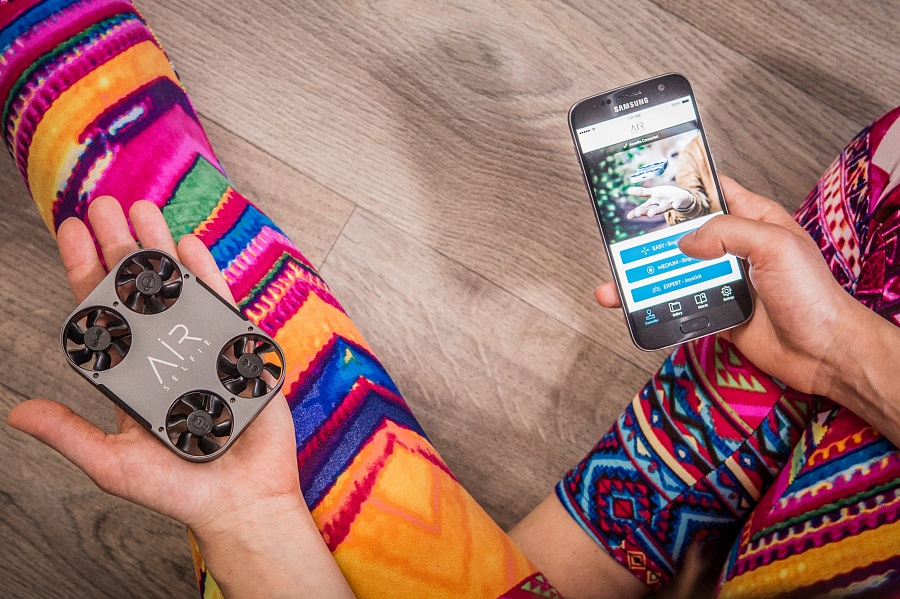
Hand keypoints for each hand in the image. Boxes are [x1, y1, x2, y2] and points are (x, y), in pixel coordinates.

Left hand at [7, 197, 353, 597]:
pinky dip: (205, 272)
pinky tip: (188, 244)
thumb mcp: (113, 463)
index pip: (101, 311)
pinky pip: (220, 303)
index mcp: (129, 372)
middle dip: (118, 243)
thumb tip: (18, 412)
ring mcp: (201, 346)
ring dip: (158, 245)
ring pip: (176, 286)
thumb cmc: (178, 488)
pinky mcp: (238, 349)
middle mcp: (162, 352)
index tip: (71, 230)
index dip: (84, 269)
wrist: (240, 500)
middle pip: (136, 288)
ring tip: (142, 208)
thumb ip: (71, 434)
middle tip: (105, 204)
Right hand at [597, 177, 871, 398]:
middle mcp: (736, 249)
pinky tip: (632, 309)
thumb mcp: (774, 245)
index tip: (650, 184)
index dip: (684, 186)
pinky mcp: (716, 312)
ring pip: (676, 273)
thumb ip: (728, 232)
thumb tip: (685, 241)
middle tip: (619, 238)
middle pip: (685, 235)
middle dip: (651, 237)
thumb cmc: (812, 295)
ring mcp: (725, 282)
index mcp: (754, 220)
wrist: (823, 352)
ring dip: (645, 278)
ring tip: (614, 283)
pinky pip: (679, 307)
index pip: (714, 191)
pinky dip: (654, 308)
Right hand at [626, 185, 693, 218]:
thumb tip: (628, 190)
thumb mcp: (653, 192)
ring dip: (657, 210)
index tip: (629, 216)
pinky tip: (675, 205)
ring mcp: (669, 203)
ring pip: (663, 207)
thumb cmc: (666, 195)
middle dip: (645, 211)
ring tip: (651, 213)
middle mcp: (660, 205)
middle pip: (652, 208)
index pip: (643, 208)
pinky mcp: (679, 200)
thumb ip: (642, 192)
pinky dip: (676, 204)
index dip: (636, 212)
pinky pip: (678, 202)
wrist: (683, 197)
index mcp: (654, 203)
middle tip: (637, 213)